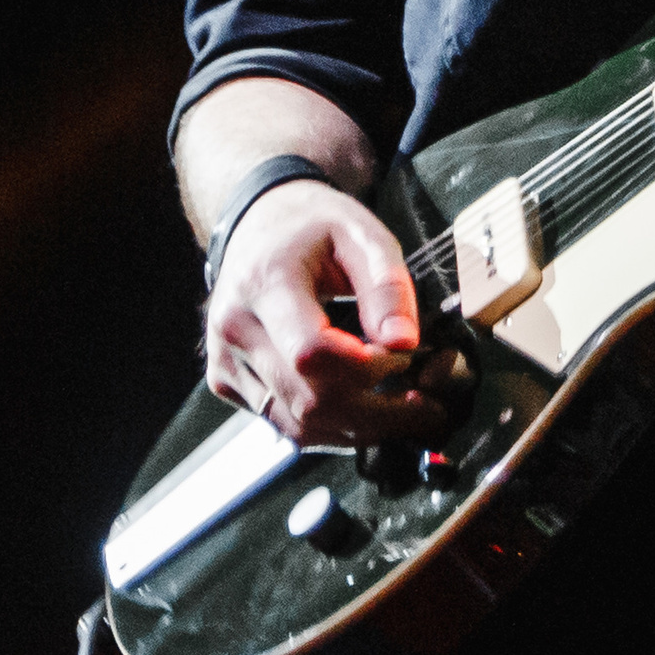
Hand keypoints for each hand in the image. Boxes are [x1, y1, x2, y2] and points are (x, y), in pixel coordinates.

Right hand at [205, 181, 465, 445]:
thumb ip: (386, 286)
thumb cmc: (312, 228)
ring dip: (359, 429)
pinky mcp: (227, 381)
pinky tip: (362, 407)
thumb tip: (404, 343)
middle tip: (428, 407)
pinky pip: (283, 423)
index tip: (406, 356)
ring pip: (297, 425)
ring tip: (403, 410)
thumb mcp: (361, 234)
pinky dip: (330, 426)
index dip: (369, 368)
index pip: (313, 352)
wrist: (258, 225)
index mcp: (265, 283)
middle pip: (309, 400)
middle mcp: (236, 328)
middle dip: (378, 413)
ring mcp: (226, 360)